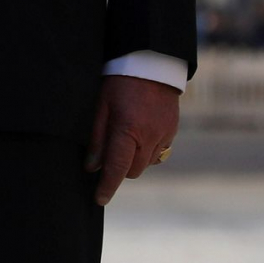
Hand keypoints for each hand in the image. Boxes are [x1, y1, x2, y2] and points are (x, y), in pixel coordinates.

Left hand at [87, 75, 179, 205]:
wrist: (153, 63)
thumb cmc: (120, 82)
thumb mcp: (102, 106)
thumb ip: (98, 138)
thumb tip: (92, 167)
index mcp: (128, 130)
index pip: (117, 168)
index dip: (107, 187)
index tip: (99, 199)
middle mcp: (149, 137)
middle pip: (133, 171)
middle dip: (120, 170)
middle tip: (109, 158)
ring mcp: (164, 135)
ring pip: (147, 164)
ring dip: (134, 161)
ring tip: (125, 141)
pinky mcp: (172, 131)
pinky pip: (159, 152)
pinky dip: (147, 151)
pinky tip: (139, 134)